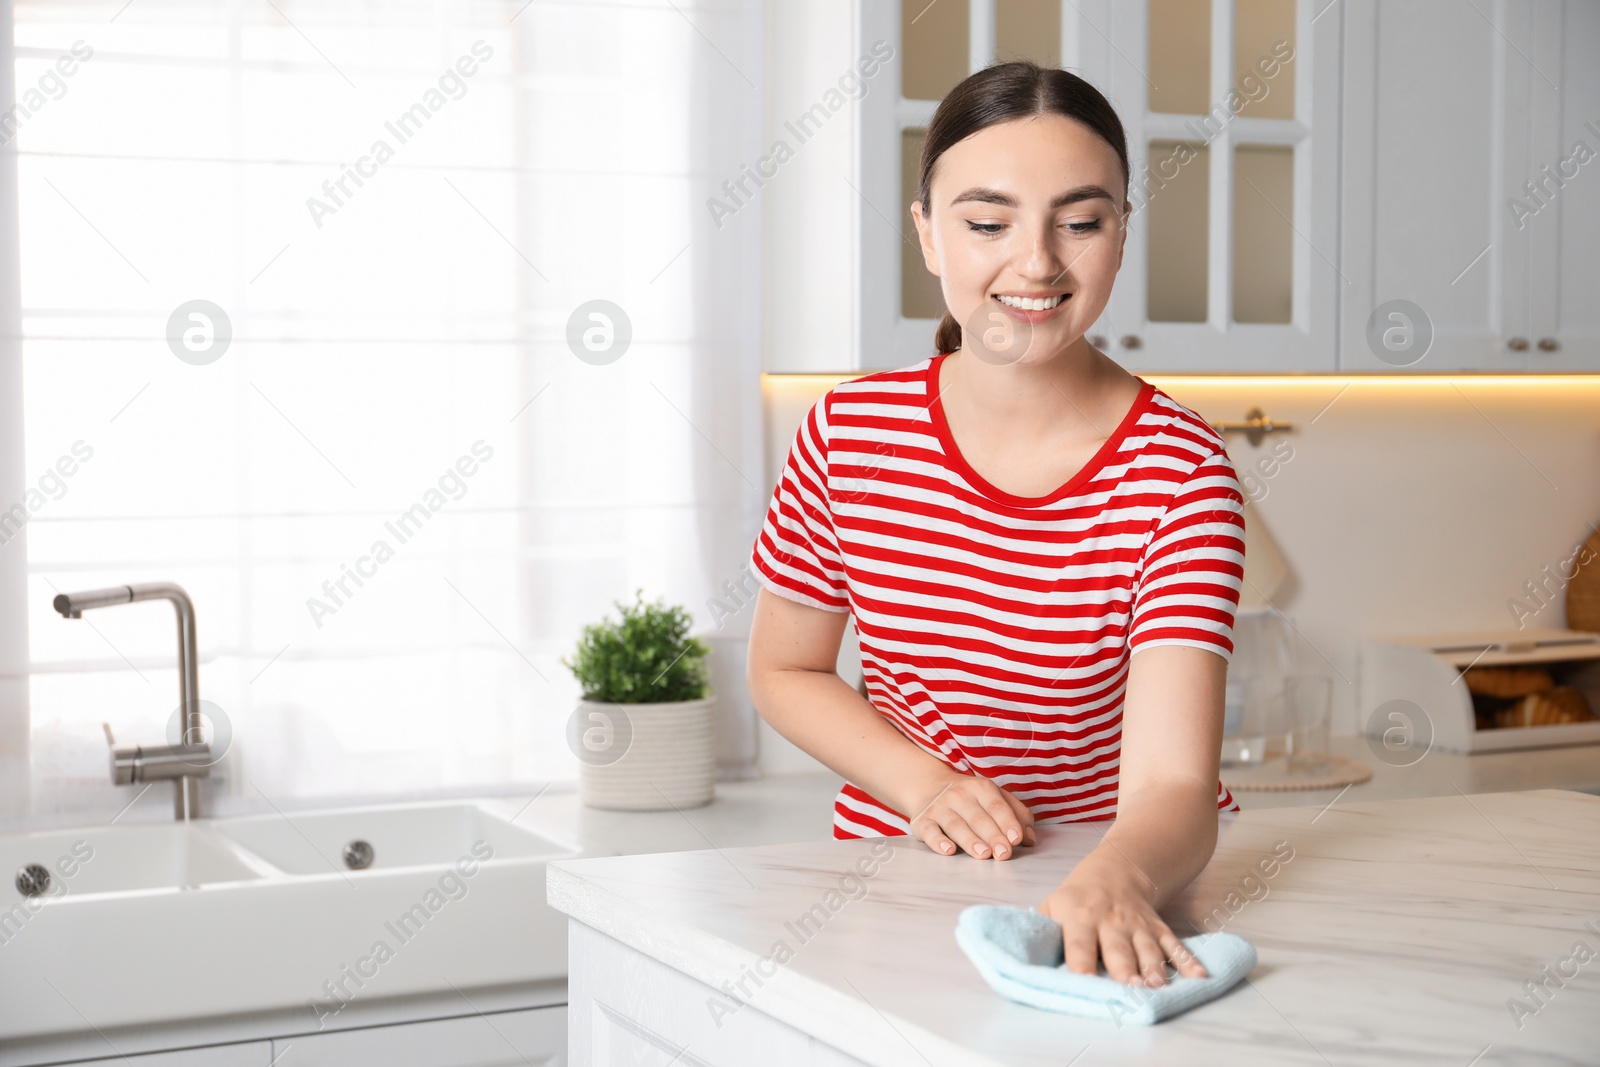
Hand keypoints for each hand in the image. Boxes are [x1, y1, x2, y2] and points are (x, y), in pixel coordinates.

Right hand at [904, 769, 1035, 859]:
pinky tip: (949, 850)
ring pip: (956, 825)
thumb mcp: (995, 797)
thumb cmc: (970, 798)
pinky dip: (938, 842)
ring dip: (970, 840)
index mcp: (980, 788)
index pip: (996, 806)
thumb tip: (1030, 839)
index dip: (1007, 822)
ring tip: (983, 854)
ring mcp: (939, 808)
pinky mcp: (923, 821)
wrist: (928, 786)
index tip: (1016, 839)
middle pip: (978, 818)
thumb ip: (1016, 814)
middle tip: (1004, 853)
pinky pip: (930, 832)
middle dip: (992, 836)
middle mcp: (959, 795)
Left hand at [1037, 855, 1207, 986]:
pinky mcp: (1158, 928)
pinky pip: (1174, 944)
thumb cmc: (1076, 897)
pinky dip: (1188, 961)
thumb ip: (1042, 931)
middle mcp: (1110, 921)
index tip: (1084, 981)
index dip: (1081, 962)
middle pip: (1118, 948)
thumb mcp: (1052, 905)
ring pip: (1147, 948)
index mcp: (1078, 916)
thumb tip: (1025, 961)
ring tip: (1157, 986)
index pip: (1079, 943)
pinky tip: (1199, 976)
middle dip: (1124, 968)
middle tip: (1130, 987)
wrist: (1117, 869)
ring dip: (1153, 968)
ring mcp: (1137, 925)